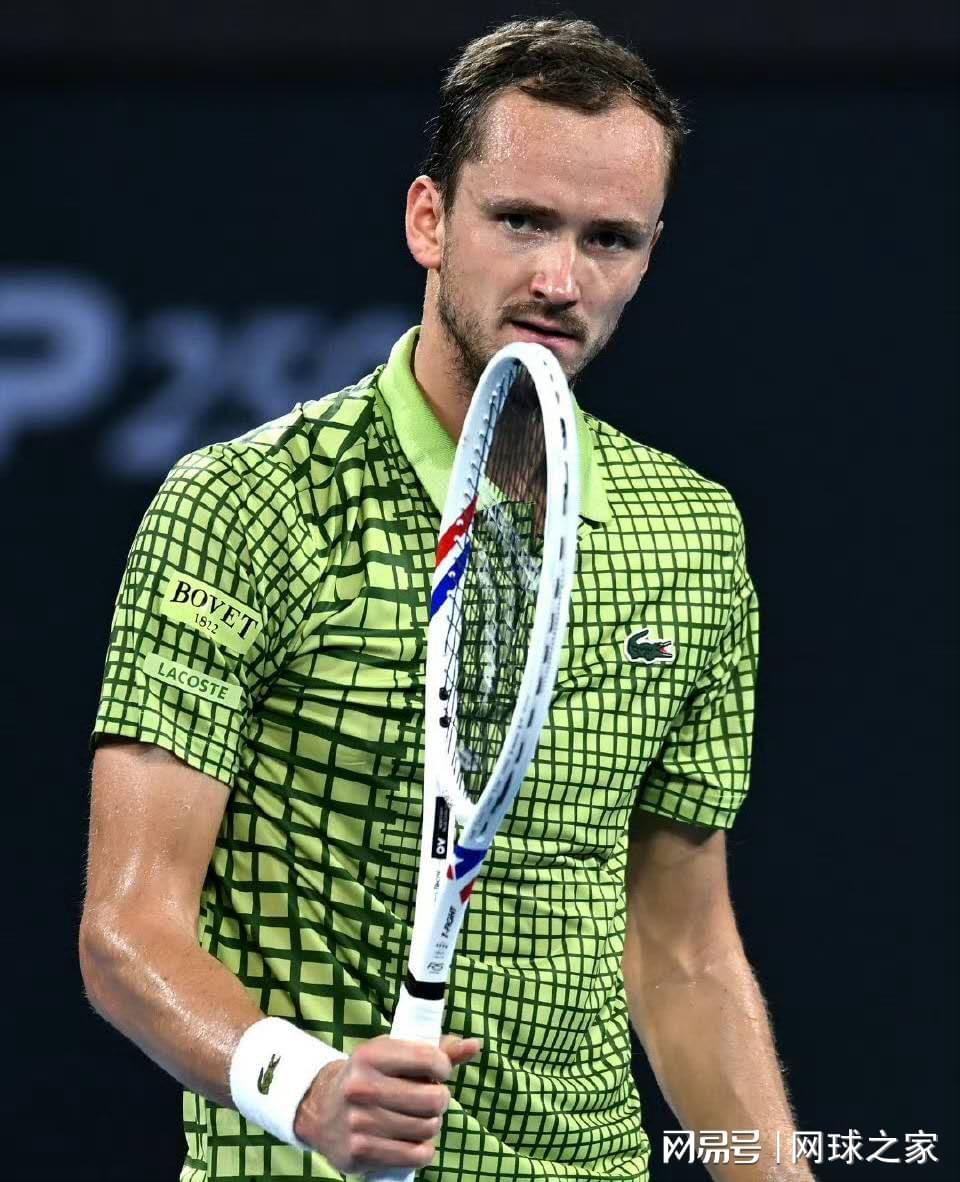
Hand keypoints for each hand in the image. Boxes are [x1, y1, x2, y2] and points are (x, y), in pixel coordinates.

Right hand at [292, 1034, 481, 1173]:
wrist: (321, 1109)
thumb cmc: (370, 1076)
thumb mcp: (394, 1053)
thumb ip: (436, 1049)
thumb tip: (475, 1046)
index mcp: (371, 1055)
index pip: (429, 1059)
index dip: (443, 1067)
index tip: (438, 1071)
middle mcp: (362, 1088)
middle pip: (434, 1100)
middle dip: (440, 1099)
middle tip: (430, 1098)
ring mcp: (360, 1122)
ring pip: (428, 1129)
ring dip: (431, 1125)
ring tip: (417, 1117)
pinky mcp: (360, 1152)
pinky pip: (416, 1155)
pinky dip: (423, 1149)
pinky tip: (411, 1138)